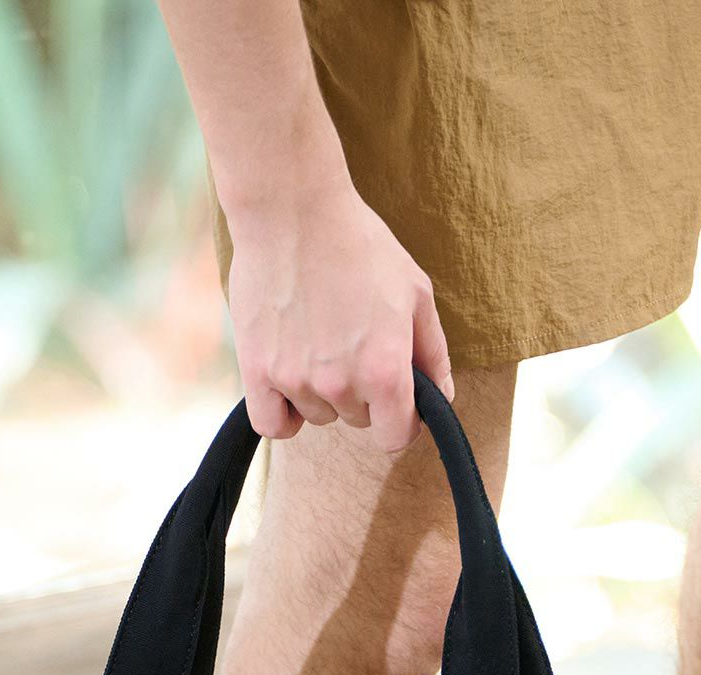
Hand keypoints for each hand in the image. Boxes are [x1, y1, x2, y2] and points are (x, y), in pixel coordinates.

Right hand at [226, 179, 453, 452]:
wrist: (292, 211)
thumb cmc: (359, 245)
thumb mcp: (415, 292)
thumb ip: (433, 353)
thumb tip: (442, 400)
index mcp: (386, 371)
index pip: (396, 437)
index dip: (402, 421)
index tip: (396, 402)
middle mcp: (342, 385)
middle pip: (357, 421)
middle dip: (362, 393)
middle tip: (350, 339)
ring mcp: (297, 381)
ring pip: (317, 417)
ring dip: (321, 392)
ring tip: (316, 337)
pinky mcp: (258, 372)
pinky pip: (273, 425)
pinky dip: (283, 413)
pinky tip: (289, 381)